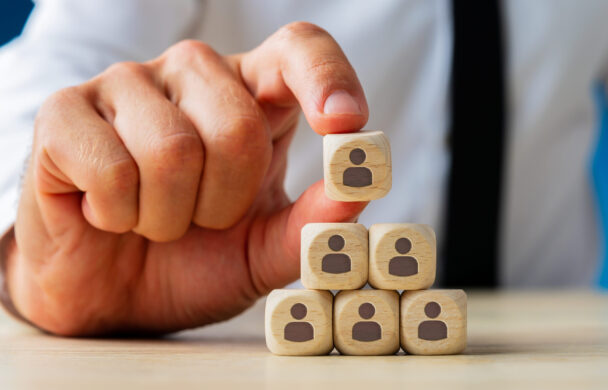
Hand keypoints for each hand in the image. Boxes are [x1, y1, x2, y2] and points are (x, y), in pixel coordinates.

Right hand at [7, 22, 368, 335]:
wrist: (113, 296)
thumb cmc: (193, 261)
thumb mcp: (263, 251)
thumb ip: (312, 223)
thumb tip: (359, 188)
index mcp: (251, 96)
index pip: (298, 49)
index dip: (327, 78)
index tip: (345, 125)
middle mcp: (193, 75)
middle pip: (239, 124)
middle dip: (226, 202)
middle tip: (202, 220)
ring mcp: (127, 85)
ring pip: (174, 149)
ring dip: (172, 215)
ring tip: (156, 220)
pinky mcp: (66, 112)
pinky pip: (114, 167)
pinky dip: (121, 215)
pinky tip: (110, 213)